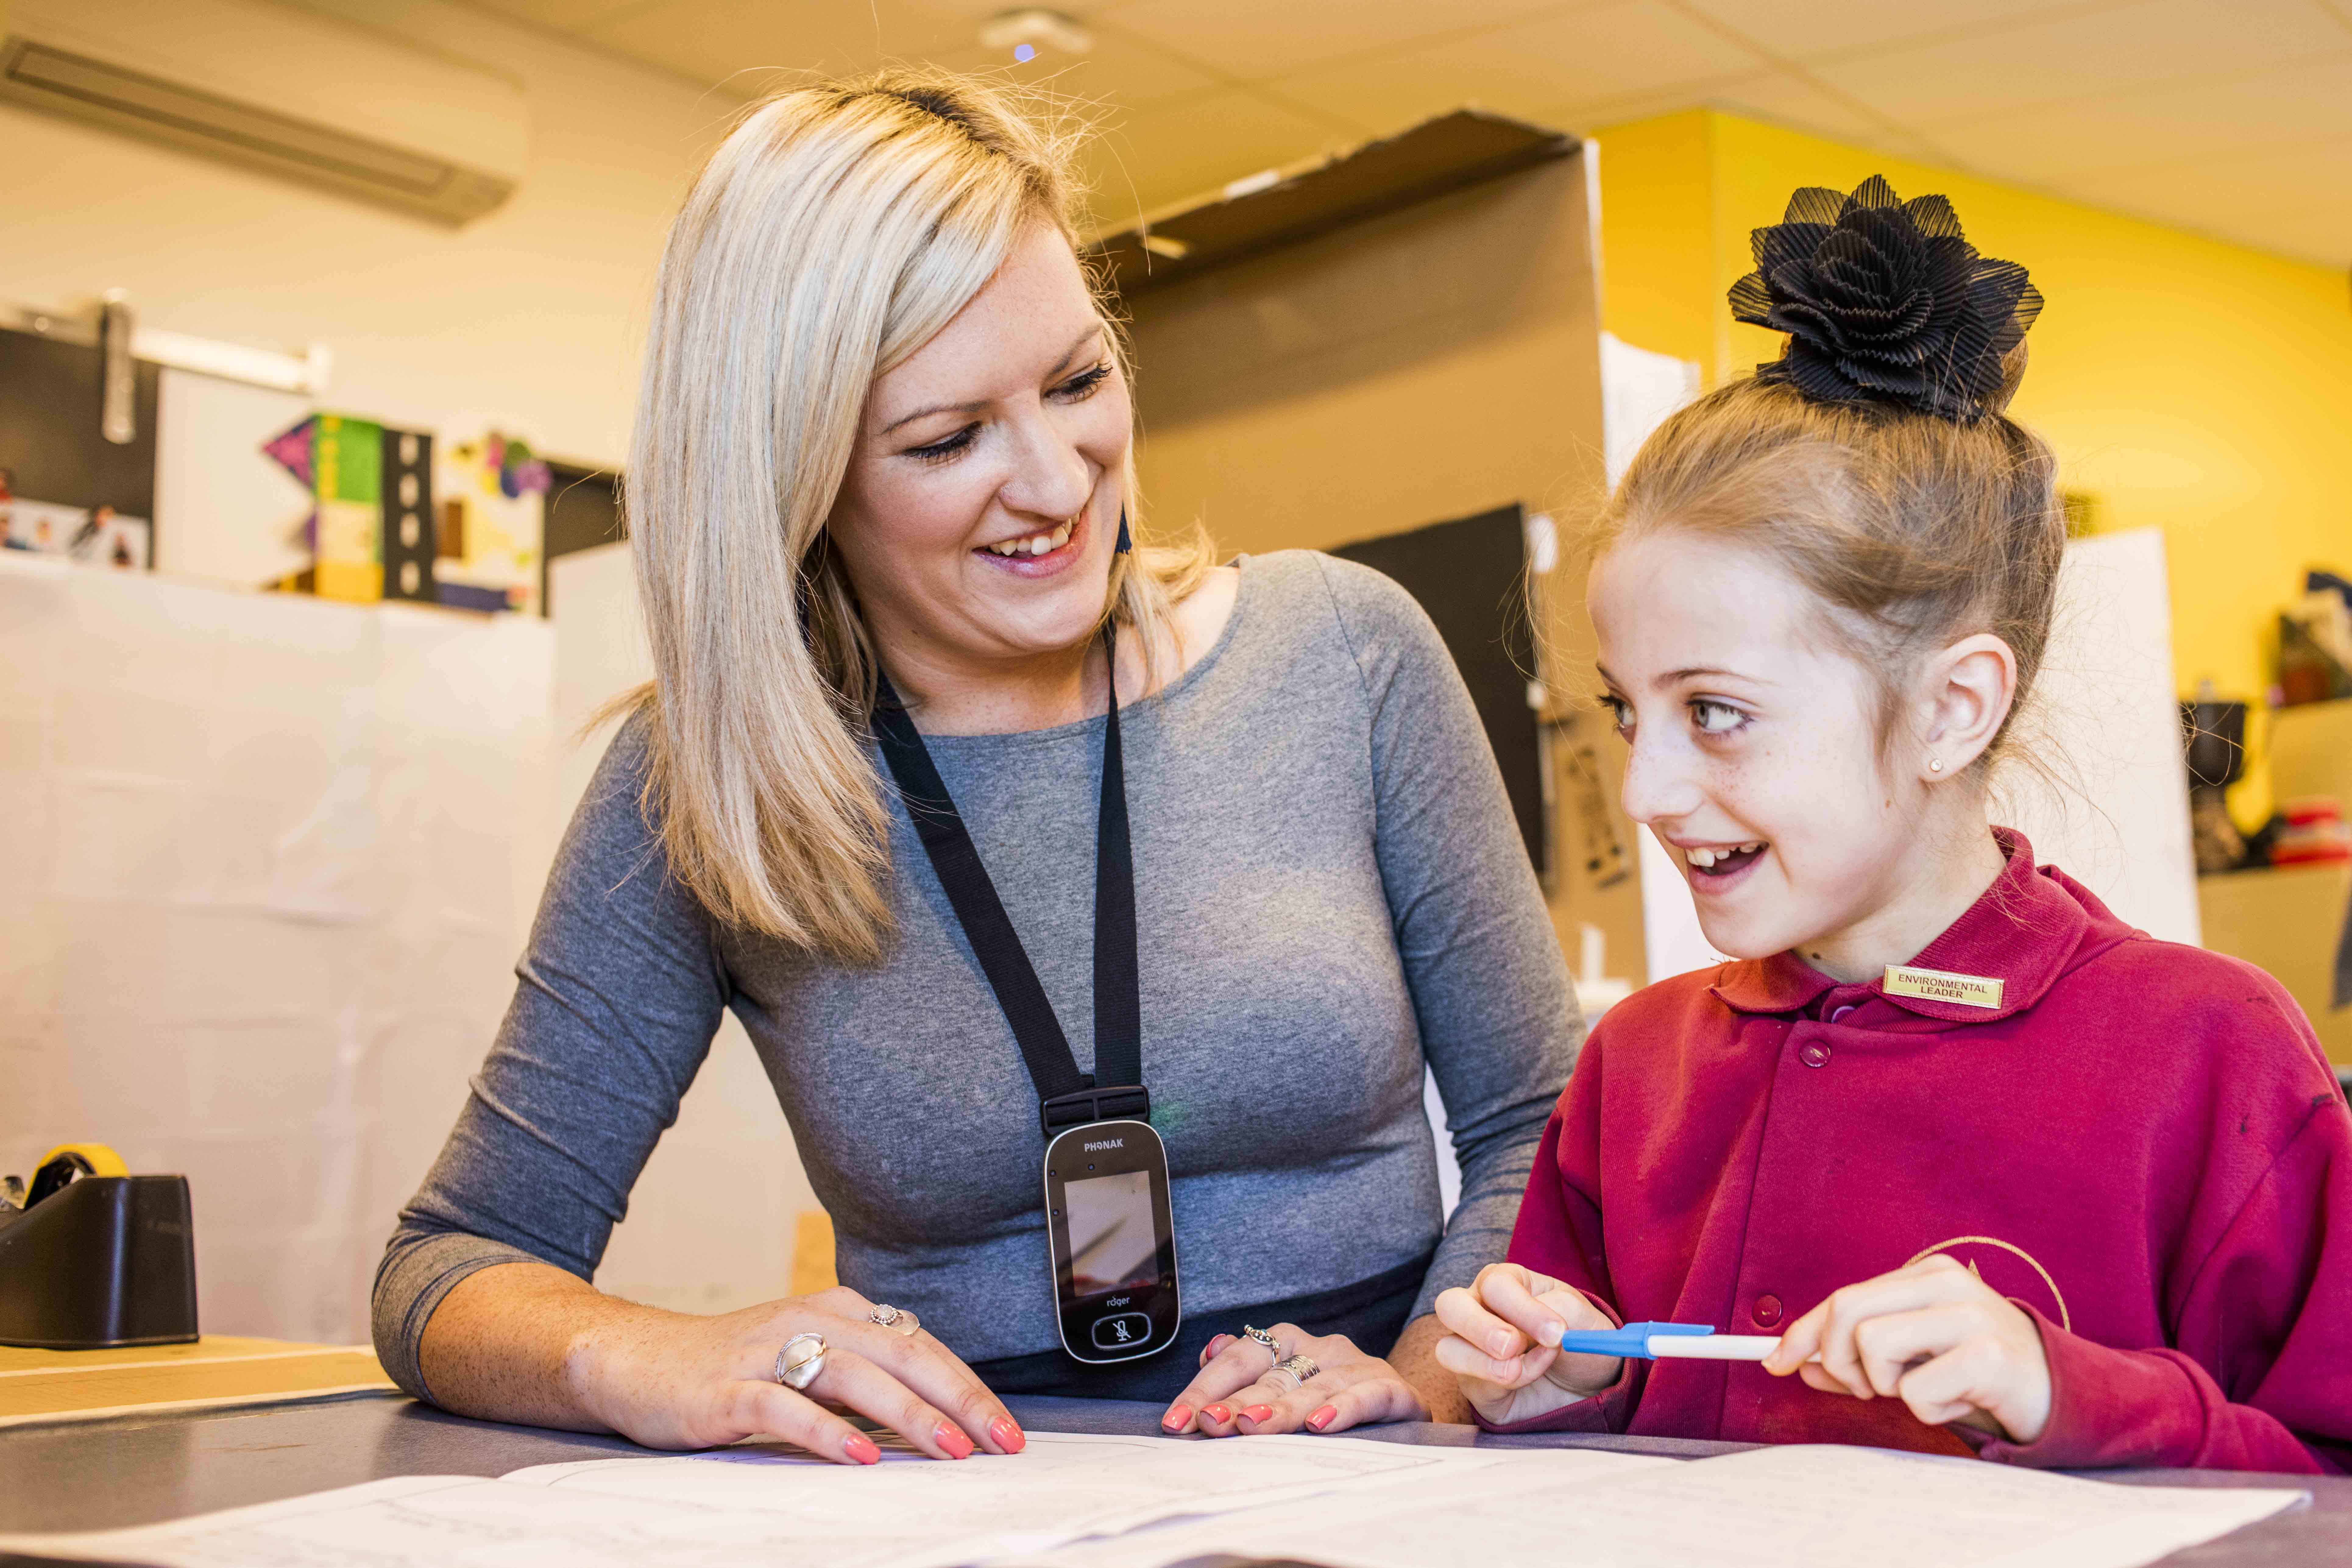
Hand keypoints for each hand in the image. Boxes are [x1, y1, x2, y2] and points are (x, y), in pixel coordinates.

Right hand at [568, 1284, 1026, 1462]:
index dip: (968, 1386)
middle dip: (958, 1399)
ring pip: (854, 1376)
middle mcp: (809, 1320)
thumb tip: (934, 1414)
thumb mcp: (809, 1359)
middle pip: (902, 1354)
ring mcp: (768, 1352)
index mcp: (838, 1311)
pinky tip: (862, 1455)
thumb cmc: (734, 1367)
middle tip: (1000, 1440)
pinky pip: (786, 1407)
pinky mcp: (729, 1388)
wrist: (637, 1359)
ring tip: (950, 1449)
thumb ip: (865, 1376)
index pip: (920, 1346)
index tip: (1006, 1428)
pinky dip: (828, 1431)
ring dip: (908, 1413)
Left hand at [1159, 1323, 1428, 1436]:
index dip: (1204, 1387)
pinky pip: (1365, 1397)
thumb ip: (1246, 1370)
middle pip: (1270, 1377)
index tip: (1176, 1420)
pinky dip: (1342, 1409)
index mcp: (1289, 1344)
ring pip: (1311, 1389)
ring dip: (1279, 1408)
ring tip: (1250, 1426)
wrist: (1405, 1401)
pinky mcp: (1391, 1391)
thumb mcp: (1288, 1383)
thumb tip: (1208, 1351)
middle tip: (1207, 1424)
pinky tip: (1320, 1425)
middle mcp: (1320, 1350)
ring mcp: (1356, 1368)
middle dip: (1234, 1402)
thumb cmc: (1334, 1396)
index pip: (1238, 1359)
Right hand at [1431, 1263, 1622, 1425]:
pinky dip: (1501, 1383)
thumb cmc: (1580, 1337)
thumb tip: (1538, 1329)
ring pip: (1447, 1350)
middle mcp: (1479, 1310)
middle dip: (1479, 1327)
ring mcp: (1471, 1348)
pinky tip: (1527, 1378)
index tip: (1556, 1332)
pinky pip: (1471, 1384)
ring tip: (1517, 1370)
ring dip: (1482, 1362)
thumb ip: (1558, 1310)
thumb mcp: (1581, 1316)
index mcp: (1505, 1282)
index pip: (1495, 1285)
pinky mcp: (1475, 1385)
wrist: (1589, 1380)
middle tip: (1512, 1346)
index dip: (1522, 1309)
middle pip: (1450, 1306)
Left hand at [1764, 1254, 2051, 1442]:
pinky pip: (1916, 1392)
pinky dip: (1928, 1410)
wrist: (2057, 1392)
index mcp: (1924, 1275)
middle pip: (1847, 1310)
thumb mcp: (1911, 1358)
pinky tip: (1959, 1402)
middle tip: (1865, 1388)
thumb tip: (1799, 1364)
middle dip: (1838, 1359)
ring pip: (1873, 1347)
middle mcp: (1945, 1283)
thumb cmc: (1975, 1373)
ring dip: (1887, 1386)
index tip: (1775, 1361)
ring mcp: (1969, 1315)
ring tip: (1925, 1389)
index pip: (1842, 1297)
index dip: (1801, 1333)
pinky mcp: (1987, 1355)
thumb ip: (1856, 1357)